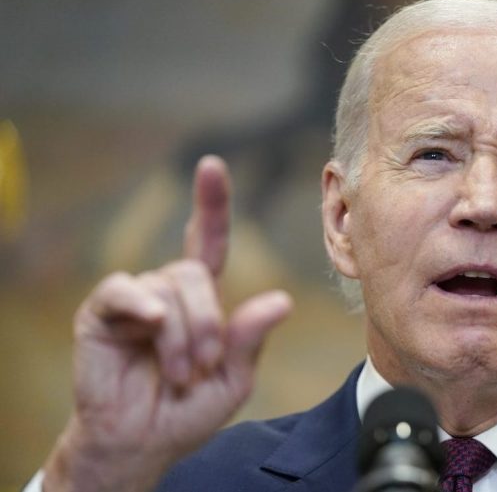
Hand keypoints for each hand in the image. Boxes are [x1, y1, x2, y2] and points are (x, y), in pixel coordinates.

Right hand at [42, 156, 292, 491]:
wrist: (141, 443)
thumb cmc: (187, 410)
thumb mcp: (232, 379)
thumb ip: (250, 339)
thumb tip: (282, 300)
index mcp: (200, 299)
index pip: (207, 242)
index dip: (210, 205)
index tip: (211, 166)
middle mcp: (167, 291)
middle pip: (194, 273)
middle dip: (207, 323)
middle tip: (203, 367)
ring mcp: (134, 299)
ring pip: (168, 287)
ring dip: (181, 336)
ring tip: (178, 374)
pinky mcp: (101, 313)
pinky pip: (123, 290)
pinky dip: (142, 305)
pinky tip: (150, 325)